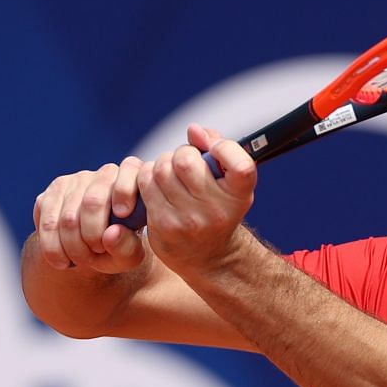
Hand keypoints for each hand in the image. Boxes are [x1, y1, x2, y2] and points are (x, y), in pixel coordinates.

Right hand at [32, 157, 148, 273]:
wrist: (88, 252)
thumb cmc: (117, 249)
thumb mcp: (129, 256)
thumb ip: (127, 247)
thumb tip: (111, 234)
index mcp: (132, 181)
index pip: (130, 169)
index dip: (125, 190)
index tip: (123, 215)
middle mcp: (103, 174)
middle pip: (93, 201)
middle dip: (92, 237)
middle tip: (96, 255)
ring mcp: (74, 181)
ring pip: (68, 217)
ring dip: (72, 248)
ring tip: (80, 262)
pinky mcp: (50, 194)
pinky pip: (48, 223)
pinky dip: (53, 248)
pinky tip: (62, 261)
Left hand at [137, 123, 256, 275]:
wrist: (207, 256)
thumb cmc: (217, 207)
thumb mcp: (229, 182)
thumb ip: (217, 148)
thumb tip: (193, 130)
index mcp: (240, 195)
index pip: (240, 165)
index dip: (224, 147)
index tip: (214, 149)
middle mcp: (217, 210)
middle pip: (185, 160)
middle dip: (181, 154)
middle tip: (185, 164)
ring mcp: (189, 220)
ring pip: (161, 169)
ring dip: (162, 165)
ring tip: (171, 177)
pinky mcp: (164, 225)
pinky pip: (146, 184)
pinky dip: (148, 179)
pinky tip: (159, 188)